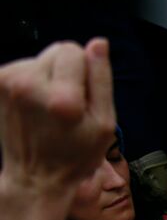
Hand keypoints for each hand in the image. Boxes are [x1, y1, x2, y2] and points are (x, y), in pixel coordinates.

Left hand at [0, 39, 114, 196]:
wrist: (35, 176)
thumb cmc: (75, 156)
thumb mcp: (104, 124)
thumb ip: (102, 80)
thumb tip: (98, 43)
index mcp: (61, 99)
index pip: (73, 50)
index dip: (86, 71)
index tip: (83, 99)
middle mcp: (28, 85)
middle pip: (56, 50)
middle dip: (67, 72)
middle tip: (68, 105)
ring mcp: (7, 83)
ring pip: (40, 59)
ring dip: (49, 78)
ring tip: (49, 108)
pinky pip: (24, 67)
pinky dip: (32, 82)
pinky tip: (35, 107)